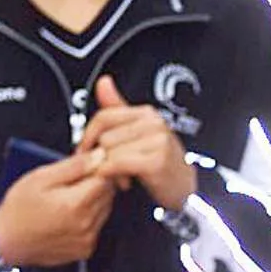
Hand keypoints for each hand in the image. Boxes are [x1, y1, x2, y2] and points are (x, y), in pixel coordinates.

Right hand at [0, 151, 117, 265]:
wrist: (6, 241)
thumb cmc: (18, 210)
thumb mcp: (40, 177)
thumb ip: (73, 166)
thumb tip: (97, 156)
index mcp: (76, 204)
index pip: (105, 178)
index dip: (96, 167)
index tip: (84, 166)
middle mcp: (85, 224)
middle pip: (108, 193)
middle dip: (95, 182)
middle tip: (71, 181)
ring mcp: (87, 239)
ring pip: (105, 209)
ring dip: (94, 199)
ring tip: (67, 197)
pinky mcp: (85, 249)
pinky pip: (98, 226)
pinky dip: (89, 216)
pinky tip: (69, 213)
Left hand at [78, 77, 196, 211]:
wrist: (185, 190)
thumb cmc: (159, 163)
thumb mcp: (136, 133)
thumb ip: (117, 109)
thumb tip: (103, 81)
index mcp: (146, 114)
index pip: (104, 116)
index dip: (89, 135)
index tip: (85, 149)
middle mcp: (153, 123)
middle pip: (105, 136)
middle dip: (102, 156)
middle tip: (111, 168)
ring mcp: (157, 141)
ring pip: (110, 150)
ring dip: (109, 168)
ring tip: (122, 176)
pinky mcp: (156, 161)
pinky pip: (117, 163)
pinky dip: (113, 174)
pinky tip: (124, 181)